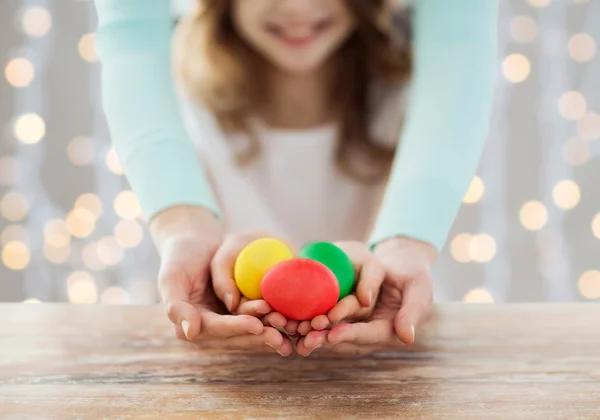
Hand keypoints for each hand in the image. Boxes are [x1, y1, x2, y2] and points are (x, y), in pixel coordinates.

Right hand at [150, 206, 291, 355]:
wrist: (194, 246)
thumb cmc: (179, 258)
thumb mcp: (171, 278)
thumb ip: (176, 306)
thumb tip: (190, 334)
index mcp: (191, 325)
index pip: (217, 328)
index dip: (237, 328)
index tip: (257, 325)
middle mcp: (210, 328)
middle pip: (238, 335)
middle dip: (259, 336)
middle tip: (281, 336)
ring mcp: (226, 321)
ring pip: (251, 329)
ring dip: (271, 331)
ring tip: (291, 329)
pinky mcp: (240, 313)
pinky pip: (259, 317)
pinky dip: (273, 319)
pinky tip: (292, 321)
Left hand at [296, 237, 435, 355]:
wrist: (402, 264)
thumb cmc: (414, 275)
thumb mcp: (418, 289)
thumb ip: (412, 312)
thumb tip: (406, 337)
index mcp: (391, 331)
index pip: (369, 334)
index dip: (351, 334)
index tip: (333, 334)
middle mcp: (371, 332)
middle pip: (346, 338)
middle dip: (325, 338)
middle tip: (306, 338)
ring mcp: (356, 324)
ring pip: (332, 331)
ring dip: (314, 333)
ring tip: (294, 331)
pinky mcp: (345, 315)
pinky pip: (326, 319)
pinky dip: (311, 320)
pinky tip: (293, 319)